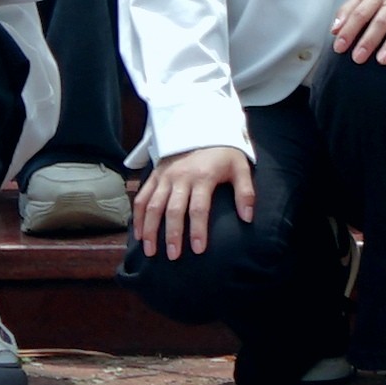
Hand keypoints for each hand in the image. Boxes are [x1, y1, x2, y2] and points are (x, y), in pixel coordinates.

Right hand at [132, 142, 255, 259]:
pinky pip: (142, 197)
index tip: (198, 250)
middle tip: (173, 256)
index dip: (198, 230)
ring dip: (150, 229)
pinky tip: (138, 234)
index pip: (199, 208)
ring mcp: (165, 176)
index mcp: (203, 177)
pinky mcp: (155, 175)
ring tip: (150, 251)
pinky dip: (138, 216)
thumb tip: (247, 218)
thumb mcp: (241, 168)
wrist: (204, 128)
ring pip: (152, 205)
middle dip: (172, 234)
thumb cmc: (224, 153)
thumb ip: (245, 193)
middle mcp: (181, 178)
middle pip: (173, 210)